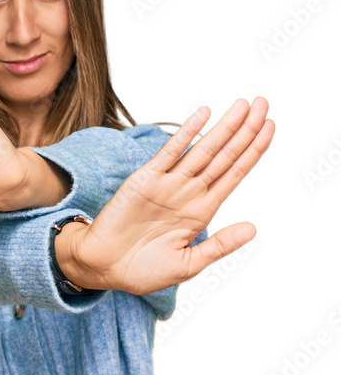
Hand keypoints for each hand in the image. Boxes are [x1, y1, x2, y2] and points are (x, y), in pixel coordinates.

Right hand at [60, 97, 275, 293]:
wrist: (104, 268)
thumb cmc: (142, 270)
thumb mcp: (188, 264)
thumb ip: (220, 245)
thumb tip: (252, 229)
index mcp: (201, 211)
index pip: (234, 173)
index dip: (253, 150)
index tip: (270, 128)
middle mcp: (189, 192)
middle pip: (224, 155)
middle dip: (246, 130)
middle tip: (263, 104)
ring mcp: (168, 184)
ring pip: (203, 150)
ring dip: (224, 127)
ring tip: (244, 105)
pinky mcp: (145, 179)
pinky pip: (170, 152)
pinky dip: (186, 133)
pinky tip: (202, 115)